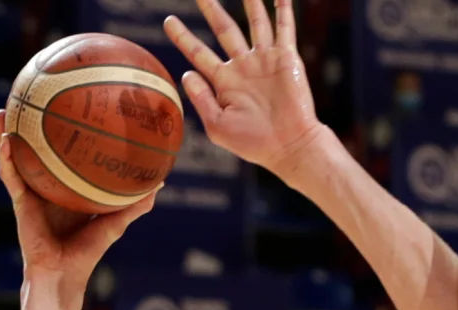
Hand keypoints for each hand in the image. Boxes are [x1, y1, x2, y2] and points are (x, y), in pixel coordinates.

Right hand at [0, 110, 157, 282]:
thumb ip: (136, 204)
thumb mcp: (116, 221)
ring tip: (6, 109)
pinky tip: (6, 135)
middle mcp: (46, 187)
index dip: (65, 136)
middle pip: (36, 151)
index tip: (71, 109)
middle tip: (34, 99)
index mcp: (65, 189)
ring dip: (9, 133)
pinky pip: (11, 173)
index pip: (64, 157)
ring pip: (16, 157)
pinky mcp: (19, 200)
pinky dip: (6, 154)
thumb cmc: (89, 250)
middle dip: (32, 127)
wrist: (64, 272)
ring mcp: (30, 192)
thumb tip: (160, 183)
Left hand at [165, 0, 320, 174]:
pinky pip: (284, 30)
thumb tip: (187, 72)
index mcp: (226, 82)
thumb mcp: (217, 125)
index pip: (198, 53)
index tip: (168, 20)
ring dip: (250, 4)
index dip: (183, 37)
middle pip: (225, 30)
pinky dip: (284, 11)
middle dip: (212, 10)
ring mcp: (266, 61)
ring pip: (255, 24)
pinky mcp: (286, 60)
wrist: (289, 147)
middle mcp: (244, 67)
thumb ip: (201, 99)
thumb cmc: (253, 143)